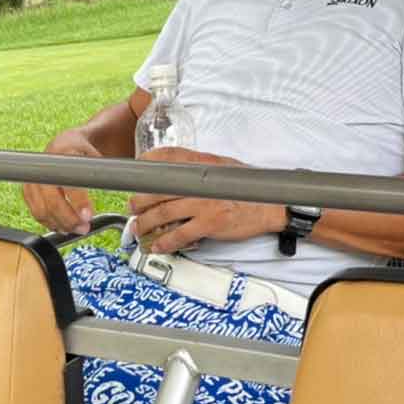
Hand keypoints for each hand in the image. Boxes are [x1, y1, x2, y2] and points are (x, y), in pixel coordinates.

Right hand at [21, 128, 103, 234]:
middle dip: (69, 219)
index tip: (88, 215)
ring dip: (59, 224)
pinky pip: (35, 212)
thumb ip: (104, 171)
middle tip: (84, 227)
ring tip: (76, 229)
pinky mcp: (28, 190)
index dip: (78, 200)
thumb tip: (124, 186)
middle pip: (51, 200)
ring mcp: (33, 178)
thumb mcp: (96, 156)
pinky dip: (49, 222)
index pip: (69, 180)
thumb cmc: (82, 151)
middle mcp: (44, 166)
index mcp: (63, 153)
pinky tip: (62, 225)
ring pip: (41, 210)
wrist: (64, 145)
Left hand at [129, 147, 287, 252]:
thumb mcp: (224, 168)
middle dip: (140, 199)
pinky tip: (158, 245)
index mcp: (205, 165)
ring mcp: (205, 203)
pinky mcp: (210, 223)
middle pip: (160, 188)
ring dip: (146, 223)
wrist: (271, 206)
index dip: (149, 163)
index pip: (170, 157)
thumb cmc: (247, 189)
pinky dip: (165, 242)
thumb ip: (202, 168)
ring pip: (164, 212)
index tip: (136, 173)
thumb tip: (179, 172)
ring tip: (139, 228)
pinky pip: (180, 234)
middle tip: (133, 207)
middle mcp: (202, 182)